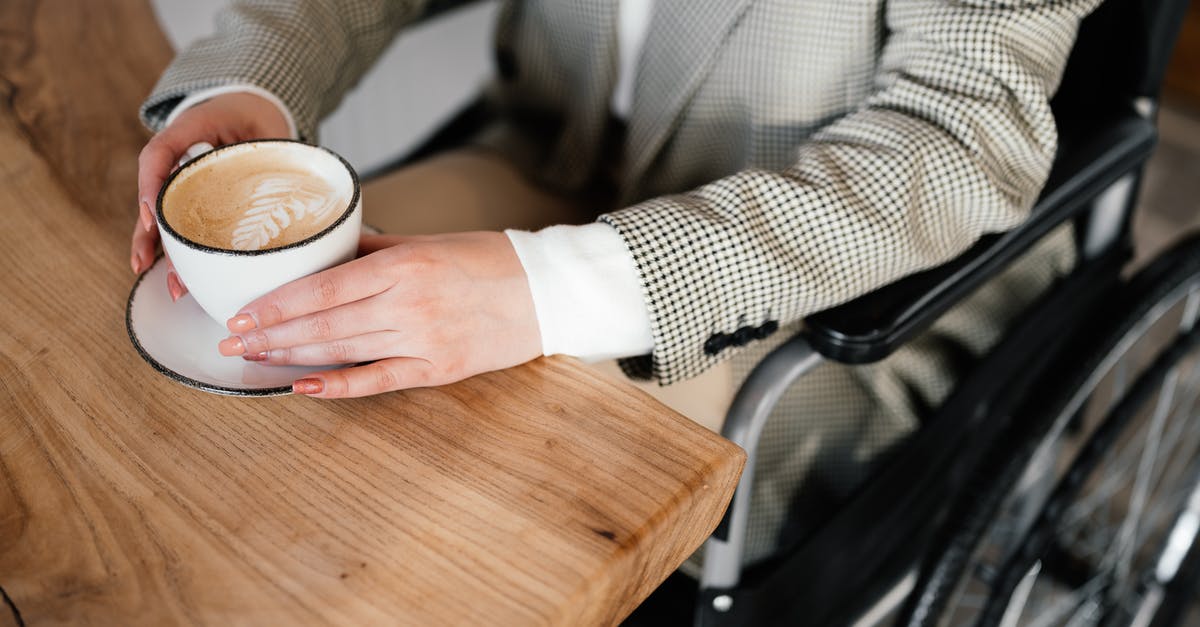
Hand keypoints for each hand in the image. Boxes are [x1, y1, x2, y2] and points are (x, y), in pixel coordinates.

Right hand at [131, 92, 290, 299]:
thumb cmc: (258, 116)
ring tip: (171, 286)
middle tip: (152, 264)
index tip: (151, 216)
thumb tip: (291, 186)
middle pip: (156, 197)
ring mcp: (181, 178)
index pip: (159, 153)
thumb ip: (273, 150)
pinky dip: (177, 250)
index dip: (151, 185)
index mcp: (190, 127)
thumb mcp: (268, 126)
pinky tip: (178, 278)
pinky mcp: (191, 197)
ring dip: (163, 252)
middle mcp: (178, 155)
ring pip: (163, 217)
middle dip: (154, 235)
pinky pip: (179, 223)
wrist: (251, 107)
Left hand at [216, 232, 542, 397]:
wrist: (547, 292)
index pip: (322, 287)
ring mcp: (422, 340)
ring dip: (291, 357)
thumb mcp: (428, 242)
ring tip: (254, 359)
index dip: (276, 304)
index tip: (243, 312)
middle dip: (270, 334)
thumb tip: (326, 253)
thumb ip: (374, 249)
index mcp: (403, 265)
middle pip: (322, 323)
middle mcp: (408, 304)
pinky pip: (378, 380)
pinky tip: (304, 388)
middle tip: (230, 342)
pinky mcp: (437, 370)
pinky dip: (339, 386)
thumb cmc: (490, 261)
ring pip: (341, 351)